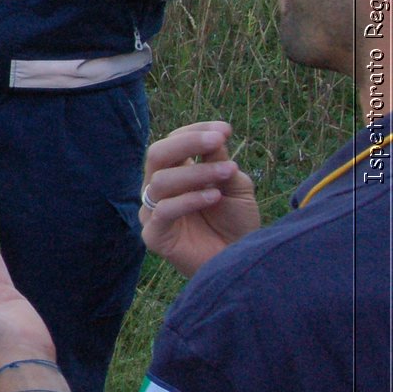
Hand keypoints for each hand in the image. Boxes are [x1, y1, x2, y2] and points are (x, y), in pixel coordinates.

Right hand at [139, 120, 259, 276]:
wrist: (240, 262)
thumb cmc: (235, 223)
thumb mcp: (234, 186)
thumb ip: (221, 163)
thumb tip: (216, 136)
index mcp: (174, 172)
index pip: (173, 141)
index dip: (196, 131)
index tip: (225, 129)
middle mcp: (158, 187)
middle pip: (157, 154)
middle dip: (187, 143)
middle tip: (217, 140)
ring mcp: (152, 210)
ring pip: (161, 180)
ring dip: (196, 172)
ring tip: (227, 173)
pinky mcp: (153, 234)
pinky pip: (163, 211)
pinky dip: (189, 200)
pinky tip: (214, 196)